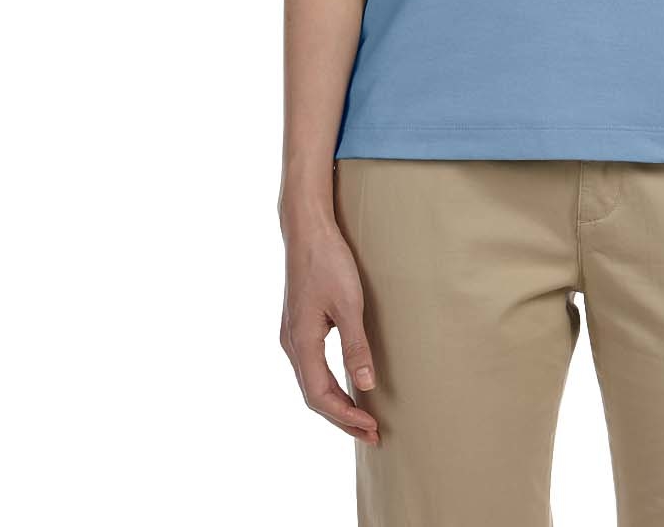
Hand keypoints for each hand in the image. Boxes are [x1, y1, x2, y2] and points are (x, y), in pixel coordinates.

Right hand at [280, 217, 379, 444]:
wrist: (307, 229)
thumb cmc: (328, 262)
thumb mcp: (348, 304)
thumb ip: (356, 346)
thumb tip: (365, 387)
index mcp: (301, 343)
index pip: (320, 397)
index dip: (346, 417)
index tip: (372, 428)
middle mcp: (291, 344)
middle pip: (313, 395)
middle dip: (342, 417)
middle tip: (372, 433)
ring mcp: (292, 334)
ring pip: (311, 381)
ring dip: (336, 402)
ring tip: (362, 417)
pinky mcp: (299, 324)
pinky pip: (312, 366)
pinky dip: (329, 383)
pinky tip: (345, 383)